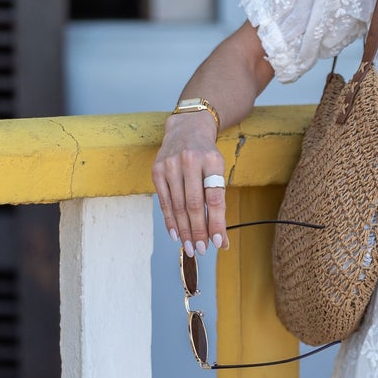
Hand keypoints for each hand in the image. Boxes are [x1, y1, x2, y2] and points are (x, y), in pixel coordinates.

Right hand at [152, 112, 225, 252]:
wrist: (186, 128)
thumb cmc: (206, 154)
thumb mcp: (218, 169)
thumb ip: (218, 200)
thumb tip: (221, 236)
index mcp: (211, 160)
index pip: (215, 197)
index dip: (216, 222)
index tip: (219, 242)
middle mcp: (190, 161)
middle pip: (194, 204)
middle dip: (198, 231)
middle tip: (202, 250)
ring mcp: (171, 165)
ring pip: (177, 205)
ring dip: (184, 230)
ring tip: (190, 247)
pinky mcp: (157, 170)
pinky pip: (164, 201)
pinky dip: (170, 220)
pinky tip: (176, 235)